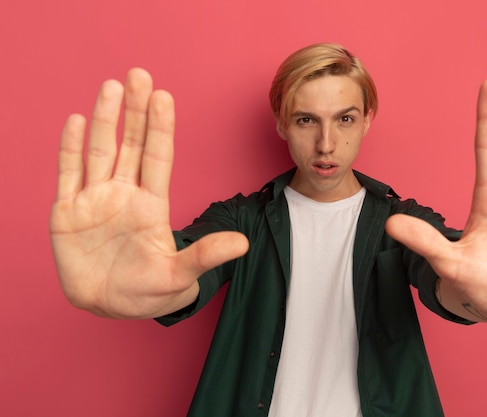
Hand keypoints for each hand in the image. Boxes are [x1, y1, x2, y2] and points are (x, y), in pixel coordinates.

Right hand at [50, 69, 248, 318]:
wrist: (108, 307)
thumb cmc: (147, 292)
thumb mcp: (177, 276)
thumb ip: (205, 256)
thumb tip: (244, 244)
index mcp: (152, 205)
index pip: (158, 157)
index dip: (160, 128)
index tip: (164, 96)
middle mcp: (124, 195)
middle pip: (130, 144)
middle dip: (134, 111)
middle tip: (139, 75)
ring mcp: (95, 200)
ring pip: (99, 151)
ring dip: (104, 119)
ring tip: (111, 87)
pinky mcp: (67, 212)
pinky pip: (68, 174)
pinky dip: (70, 148)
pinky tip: (76, 120)